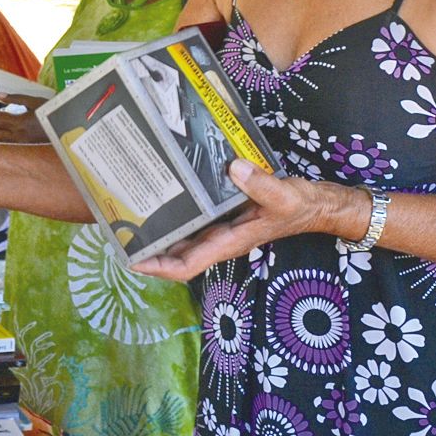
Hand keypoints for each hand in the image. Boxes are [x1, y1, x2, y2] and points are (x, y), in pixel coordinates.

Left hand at [0, 93, 47, 144]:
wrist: (65, 124)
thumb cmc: (50, 110)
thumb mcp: (33, 101)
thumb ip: (15, 98)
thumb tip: (0, 95)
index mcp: (20, 123)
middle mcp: (19, 135)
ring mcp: (22, 142)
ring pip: (0, 139)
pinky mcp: (25, 145)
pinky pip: (8, 142)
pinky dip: (4, 135)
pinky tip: (8, 127)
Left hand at [131, 160, 358, 280]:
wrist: (318, 205)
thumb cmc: (301, 206)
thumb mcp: (284, 195)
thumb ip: (262, 185)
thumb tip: (234, 168)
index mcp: (230, 242)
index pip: (187, 265)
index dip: (158, 267)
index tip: (131, 259)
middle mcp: (221, 239)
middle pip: (177, 255)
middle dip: (148, 251)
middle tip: (117, 234)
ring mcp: (223, 229)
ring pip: (184, 239)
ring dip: (159, 235)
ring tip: (129, 217)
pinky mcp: (226, 215)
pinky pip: (195, 222)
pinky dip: (176, 216)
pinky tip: (163, 198)